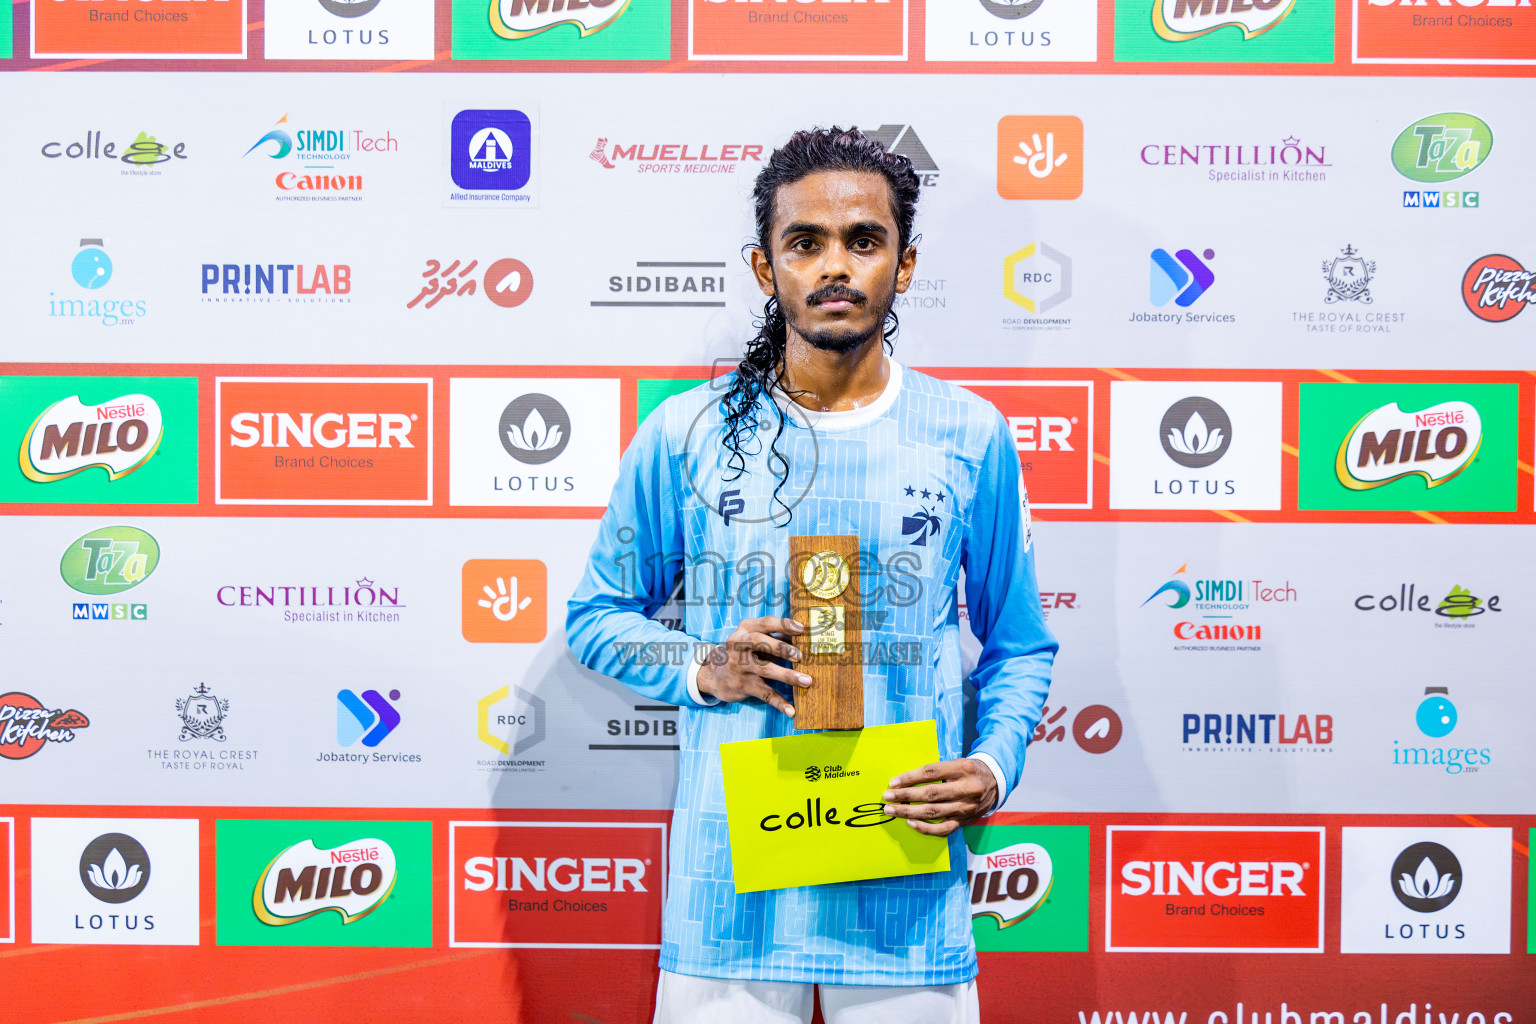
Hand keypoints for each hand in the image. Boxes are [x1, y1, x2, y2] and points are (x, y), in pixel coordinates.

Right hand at [696, 615, 811, 717]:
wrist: (714, 675)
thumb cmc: (744, 653)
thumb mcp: (754, 641)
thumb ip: (775, 637)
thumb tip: (803, 637)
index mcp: (745, 630)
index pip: (765, 623)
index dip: (783, 625)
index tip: (801, 629)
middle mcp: (739, 646)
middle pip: (760, 642)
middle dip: (782, 648)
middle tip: (800, 656)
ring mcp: (740, 666)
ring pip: (765, 669)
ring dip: (787, 675)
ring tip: (807, 681)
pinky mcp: (742, 685)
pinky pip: (763, 694)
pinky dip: (778, 702)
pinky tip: (791, 710)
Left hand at [881, 758, 997, 836]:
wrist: (996, 782)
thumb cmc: (969, 771)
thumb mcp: (957, 763)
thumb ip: (936, 771)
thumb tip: (905, 781)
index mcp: (963, 768)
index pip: (931, 773)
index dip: (909, 778)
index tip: (893, 782)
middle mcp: (966, 788)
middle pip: (930, 794)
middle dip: (905, 796)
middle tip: (887, 796)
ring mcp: (967, 807)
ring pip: (934, 812)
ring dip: (909, 812)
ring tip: (892, 810)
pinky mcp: (966, 821)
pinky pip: (943, 829)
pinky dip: (925, 828)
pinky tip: (911, 823)